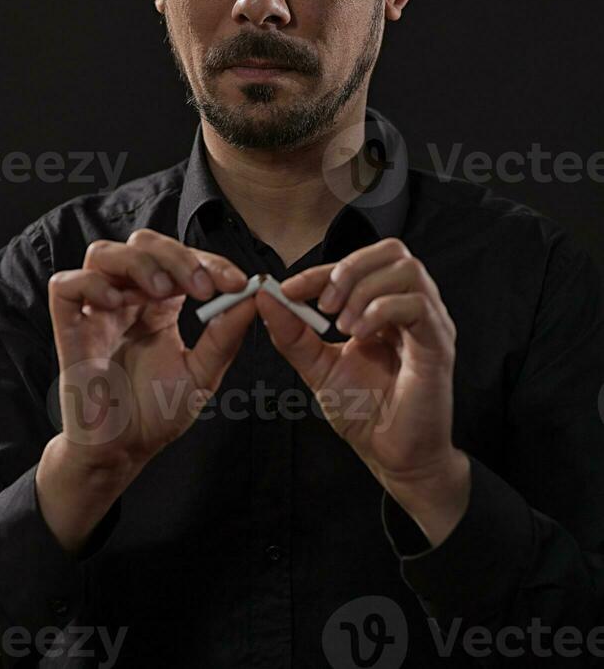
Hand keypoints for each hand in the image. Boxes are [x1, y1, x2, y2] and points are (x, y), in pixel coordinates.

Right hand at [48, 228, 255, 473]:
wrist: (123, 451)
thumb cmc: (158, 412)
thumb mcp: (203, 373)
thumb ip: (225, 335)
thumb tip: (253, 297)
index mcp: (160, 305)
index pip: (181, 260)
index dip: (210, 261)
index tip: (237, 282)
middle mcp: (128, 299)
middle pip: (143, 243)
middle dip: (176, 255)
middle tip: (201, 286)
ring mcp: (97, 311)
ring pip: (103, 253)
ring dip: (137, 262)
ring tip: (160, 290)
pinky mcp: (69, 328)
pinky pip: (65, 285)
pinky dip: (92, 283)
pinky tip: (117, 304)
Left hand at [254, 237, 460, 488]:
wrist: (392, 456)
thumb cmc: (365, 412)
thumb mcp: (318, 366)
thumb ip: (293, 333)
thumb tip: (267, 297)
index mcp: (385, 306)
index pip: (358, 264)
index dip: (320, 271)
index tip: (289, 289)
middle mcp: (411, 307)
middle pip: (392, 251)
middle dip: (350, 268)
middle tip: (324, 304)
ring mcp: (429, 322)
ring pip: (408, 270)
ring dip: (365, 290)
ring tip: (342, 325)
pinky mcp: (439, 343)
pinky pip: (418, 305)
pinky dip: (381, 311)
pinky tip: (359, 335)